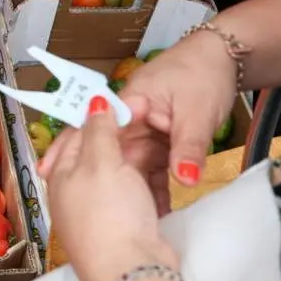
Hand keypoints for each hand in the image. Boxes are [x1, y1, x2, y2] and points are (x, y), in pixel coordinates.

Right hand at [40, 29, 237, 213]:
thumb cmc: (203, 74)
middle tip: (79, 206)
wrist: (226, 60)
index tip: (54, 173)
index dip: (72, 150)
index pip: (94, 128)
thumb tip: (184, 181)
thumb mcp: (197, 112)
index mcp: (130, 103)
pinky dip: (150, 189)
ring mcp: (146, 132)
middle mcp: (132, 119)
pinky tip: (150, 212)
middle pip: (107, 150)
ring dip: (123, 190)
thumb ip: (188, 146)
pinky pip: (150, 169)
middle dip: (91, 177)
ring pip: (128, 164)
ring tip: (113, 220)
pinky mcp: (161, 143)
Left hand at [44, 97, 178, 280]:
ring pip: (120, 175)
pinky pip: (136, 197)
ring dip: (138, 163)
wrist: (131, 270)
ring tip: (161, 144)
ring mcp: (99, 211)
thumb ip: (99, 131)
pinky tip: (163, 177)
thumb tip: (93, 101)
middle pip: (98, 154)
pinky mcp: (124, 226)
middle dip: (122, 139)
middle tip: (150, 120)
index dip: (97, 116)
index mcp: (62, 173)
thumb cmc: (109, 213)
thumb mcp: (101, 162)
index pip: (75, 134)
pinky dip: (148, 187)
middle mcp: (75, 192)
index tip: (123, 102)